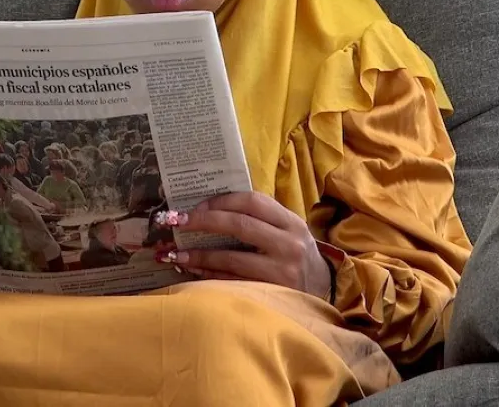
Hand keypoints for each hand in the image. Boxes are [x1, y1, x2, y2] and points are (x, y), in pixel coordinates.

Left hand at [157, 192, 331, 298]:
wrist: (324, 290)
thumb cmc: (295, 252)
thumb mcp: (286, 228)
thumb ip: (259, 217)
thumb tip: (208, 208)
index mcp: (290, 221)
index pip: (251, 201)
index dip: (220, 201)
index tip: (194, 206)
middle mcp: (288, 244)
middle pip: (239, 225)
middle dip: (203, 222)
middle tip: (176, 221)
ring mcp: (282, 272)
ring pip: (232, 258)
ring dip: (199, 254)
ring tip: (174, 252)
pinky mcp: (272, 296)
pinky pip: (232, 283)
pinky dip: (209, 275)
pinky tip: (192, 270)